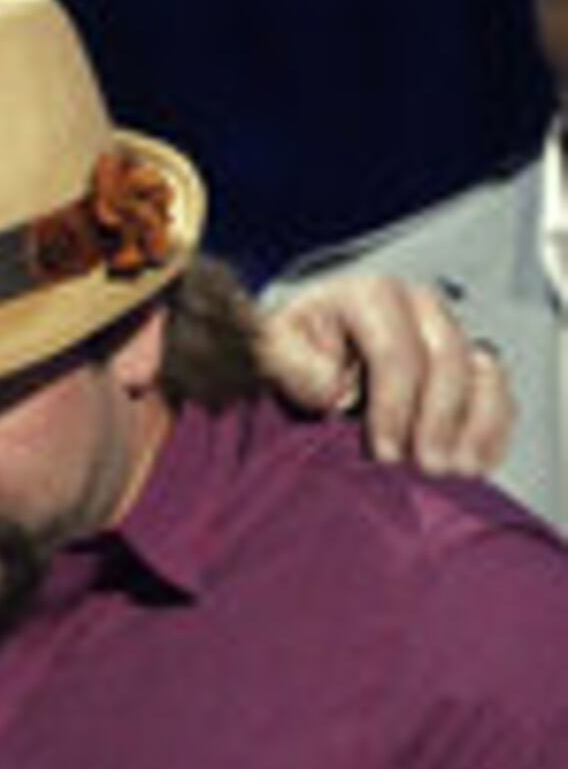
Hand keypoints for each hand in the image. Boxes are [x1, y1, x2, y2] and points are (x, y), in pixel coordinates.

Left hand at [258, 275, 511, 478]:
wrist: (303, 351)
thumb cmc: (288, 351)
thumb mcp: (271, 351)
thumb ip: (292, 365)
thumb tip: (333, 390)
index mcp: (370, 296)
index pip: (396, 351)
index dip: (396, 405)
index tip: (386, 453)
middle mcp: (419, 305)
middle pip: (448, 360)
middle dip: (440, 419)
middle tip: (428, 469)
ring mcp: (449, 330)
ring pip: (483, 372)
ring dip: (476, 425)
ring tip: (458, 472)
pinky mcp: (467, 359)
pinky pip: (496, 390)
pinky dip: (493, 427)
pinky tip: (478, 463)